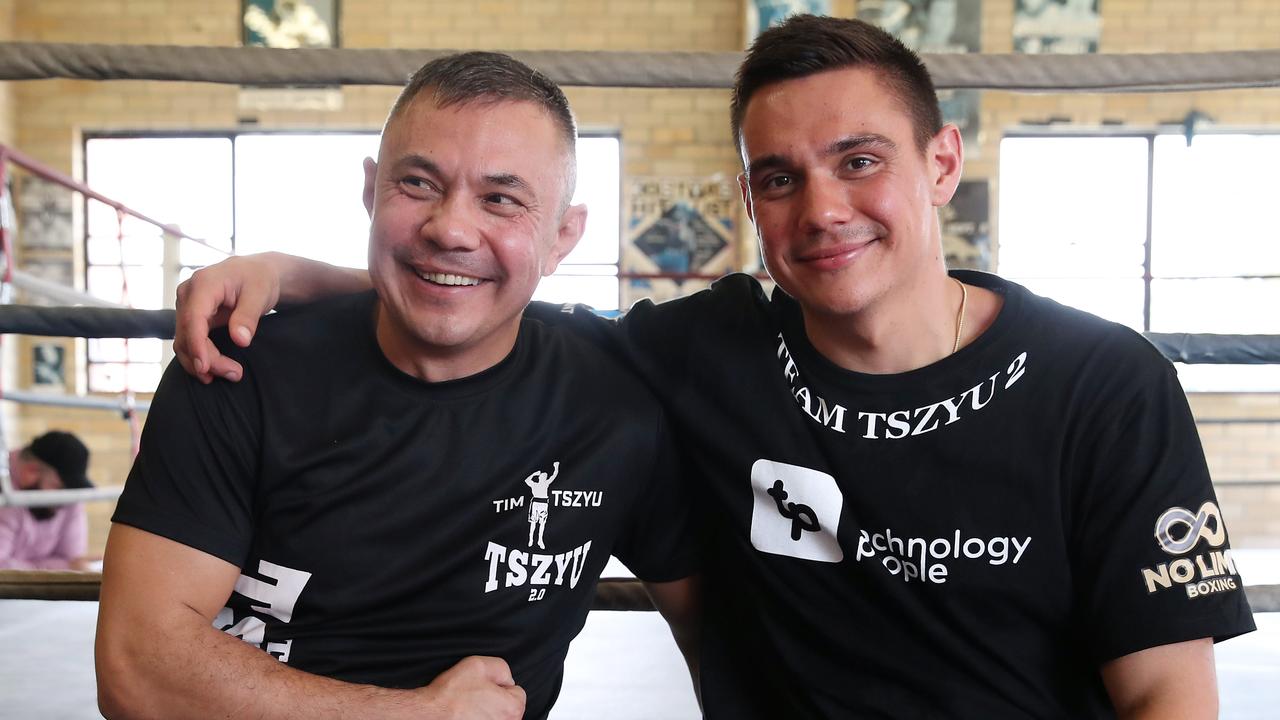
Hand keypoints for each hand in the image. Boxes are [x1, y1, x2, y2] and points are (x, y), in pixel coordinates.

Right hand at [173, 254, 282, 383]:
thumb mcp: (260, 294)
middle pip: (187, 334)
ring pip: (184, 341)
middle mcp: (188, 294)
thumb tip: (240, 340)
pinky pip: (189, 340)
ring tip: (230, 374)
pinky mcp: (191, 317)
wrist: (256, 272)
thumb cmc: (259, 279)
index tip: (205, 367)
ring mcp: (187, 306)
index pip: (193, 319)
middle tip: (235, 374)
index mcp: (203, 284)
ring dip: (201, 362)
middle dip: (206, 359)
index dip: (197, 345)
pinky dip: (199, 356)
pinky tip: (213, 371)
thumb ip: (248, 316)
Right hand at [417, 656, 525, 719]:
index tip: (484, 687)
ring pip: (495, 717)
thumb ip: (502, 668)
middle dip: (494, 700)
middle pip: (507, 707)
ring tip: (468, 708)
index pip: (517, 691)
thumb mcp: (479, 665)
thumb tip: (507, 678)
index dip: (499, 685)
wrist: (429, 715)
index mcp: (513, 708)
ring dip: (485, 713)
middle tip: (474, 697)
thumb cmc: (451, 693)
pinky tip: (465, 717)